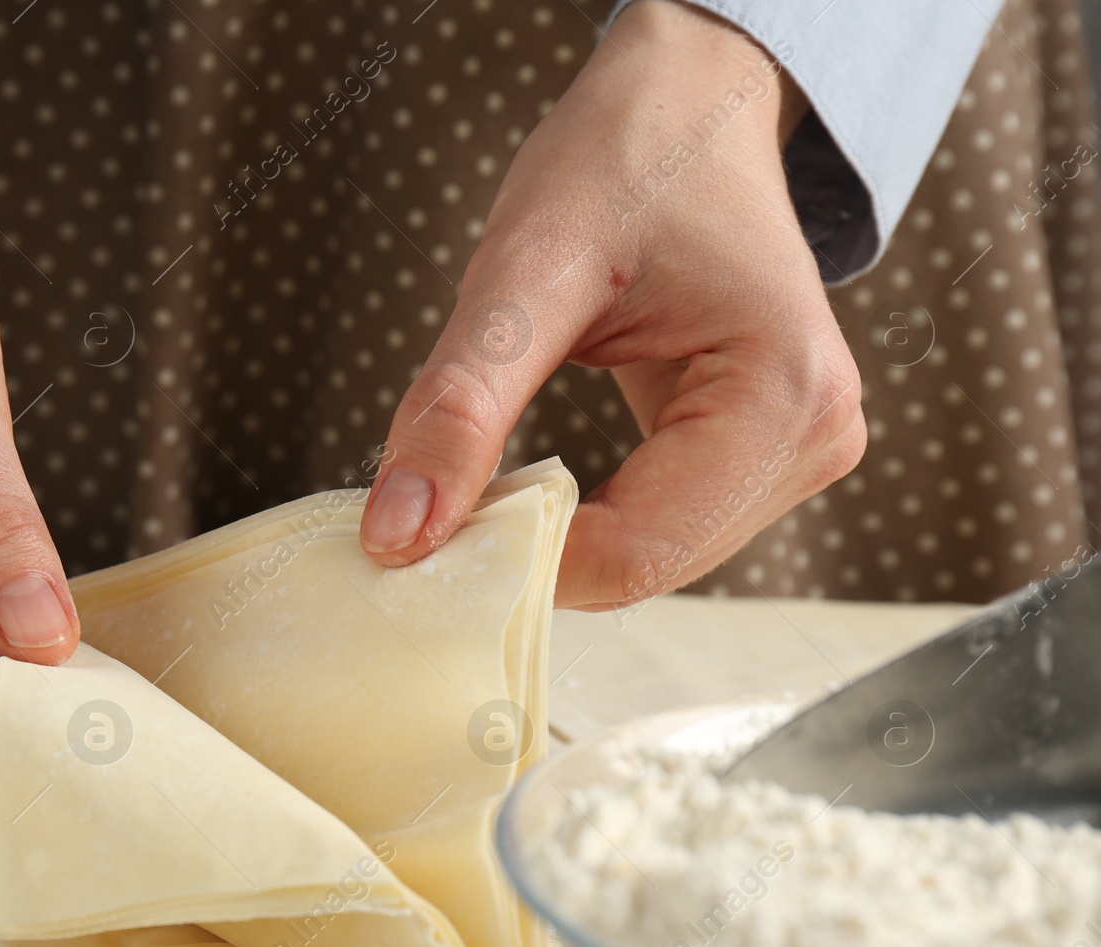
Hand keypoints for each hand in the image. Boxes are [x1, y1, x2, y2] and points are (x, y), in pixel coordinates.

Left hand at [359, 0, 864, 608]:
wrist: (685, 109)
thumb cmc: (622, 160)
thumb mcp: (524, 270)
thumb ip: (461, 405)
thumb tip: (398, 534)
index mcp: (785, 394)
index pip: (639, 553)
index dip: (519, 558)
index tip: (424, 533)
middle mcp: (818, 437)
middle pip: (649, 567)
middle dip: (537, 551)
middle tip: (442, 502)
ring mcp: (801, 452)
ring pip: (651, 560)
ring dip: (560, 540)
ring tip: (493, 470)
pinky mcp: (764, 455)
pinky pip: (660, 530)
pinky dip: (587, 522)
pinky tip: (538, 480)